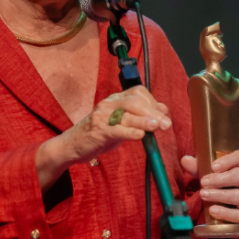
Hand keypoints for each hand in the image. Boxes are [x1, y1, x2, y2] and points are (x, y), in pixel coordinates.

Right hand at [42, 85, 170, 170]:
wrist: (72, 145)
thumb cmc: (99, 133)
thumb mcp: (120, 123)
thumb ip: (138, 118)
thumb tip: (161, 113)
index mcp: (115, 100)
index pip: (138, 93)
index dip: (153, 102)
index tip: (163, 114)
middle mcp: (109, 104)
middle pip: (134, 102)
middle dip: (153, 112)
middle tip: (166, 124)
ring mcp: (102, 117)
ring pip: (127, 115)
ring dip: (145, 121)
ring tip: (158, 126)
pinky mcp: (98, 131)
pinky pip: (116, 129)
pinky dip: (130, 132)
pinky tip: (140, 136)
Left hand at [181, 149, 238, 223]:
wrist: (224, 200)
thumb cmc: (217, 180)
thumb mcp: (207, 171)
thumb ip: (197, 166)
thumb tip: (185, 160)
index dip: (228, 161)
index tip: (213, 167)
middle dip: (220, 180)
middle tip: (203, 182)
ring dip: (220, 196)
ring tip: (204, 195)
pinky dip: (226, 213)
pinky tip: (213, 210)